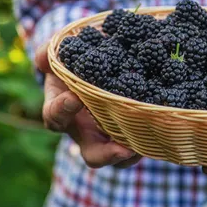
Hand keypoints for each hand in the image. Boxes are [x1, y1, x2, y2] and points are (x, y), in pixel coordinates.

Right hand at [35, 43, 140, 168]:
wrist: (101, 60)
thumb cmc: (76, 58)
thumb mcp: (61, 51)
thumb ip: (49, 51)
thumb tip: (43, 58)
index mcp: (63, 111)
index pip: (55, 117)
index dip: (62, 110)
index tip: (74, 98)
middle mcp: (87, 130)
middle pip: (93, 155)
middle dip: (107, 155)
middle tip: (123, 148)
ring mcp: (111, 134)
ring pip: (122, 156)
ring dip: (135, 151)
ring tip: (148, 141)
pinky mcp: (132, 131)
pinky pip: (141, 143)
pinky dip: (152, 137)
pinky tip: (164, 126)